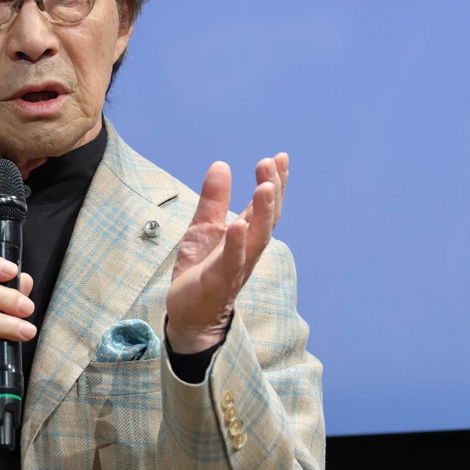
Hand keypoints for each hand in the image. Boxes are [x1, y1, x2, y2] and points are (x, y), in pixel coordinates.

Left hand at [166, 153, 288, 353]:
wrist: (189, 312)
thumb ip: (214, 200)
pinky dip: (236, 243)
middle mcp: (248, 249)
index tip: (279, 157)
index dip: (274, 181)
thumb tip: (221, 165)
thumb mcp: (203, 227)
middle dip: (272, 189)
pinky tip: (238, 224)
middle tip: (271, 163)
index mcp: (246, 235)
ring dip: (263, 212)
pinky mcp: (220, 280)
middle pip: (268, 217)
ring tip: (265, 186)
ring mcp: (237, 265)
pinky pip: (232, 261)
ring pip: (258, 238)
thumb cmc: (200, 270)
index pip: (265, 205)